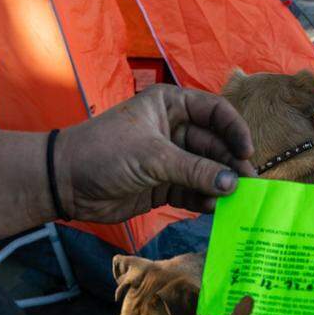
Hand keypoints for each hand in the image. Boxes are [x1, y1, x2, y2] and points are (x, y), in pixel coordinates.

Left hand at [54, 85, 255, 223]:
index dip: (234, 129)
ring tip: (232, 201)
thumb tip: (232, 183)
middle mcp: (174, 129)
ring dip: (218, 184)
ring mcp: (169, 159)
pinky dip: (203, 199)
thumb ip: (195, 170)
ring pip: (205, 170)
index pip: (215, 111)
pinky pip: (192, 191)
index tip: (246, 152)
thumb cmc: (105, 152)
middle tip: (248, 185)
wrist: (65, 183)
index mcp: (170, 105)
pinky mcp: (163, 185)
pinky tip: (212, 209)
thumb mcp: (153, 156)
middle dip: (230, 164)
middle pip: (214, 144)